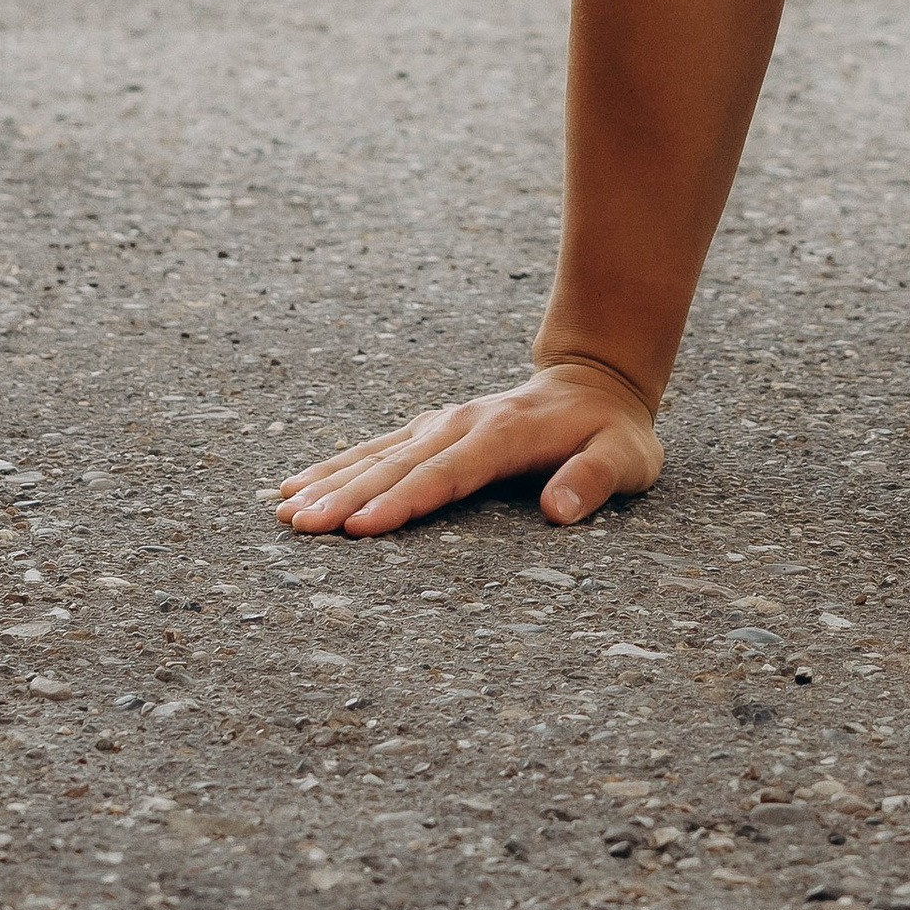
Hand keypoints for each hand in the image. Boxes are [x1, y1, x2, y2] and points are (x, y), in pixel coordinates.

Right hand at [273, 360, 662, 537]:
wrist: (596, 381)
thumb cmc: (613, 433)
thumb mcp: (626, 458)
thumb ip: (594, 480)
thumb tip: (558, 510)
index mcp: (503, 435)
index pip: (447, 474)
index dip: (404, 502)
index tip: (361, 528)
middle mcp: (462, 424)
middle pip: (398, 465)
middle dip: (346, 496)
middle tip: (300, 525)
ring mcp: (442, 424)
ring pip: (377, 455)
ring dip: (330, 481)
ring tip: (284, 510)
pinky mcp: (430, 429)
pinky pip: (376, 448)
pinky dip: (335, 466)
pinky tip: (296, 484)